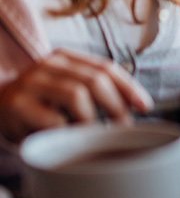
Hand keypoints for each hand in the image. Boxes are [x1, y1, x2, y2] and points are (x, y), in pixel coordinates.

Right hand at [0, 48, 152, 142]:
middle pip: (95, 80)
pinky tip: (68, 140)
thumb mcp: (67, 89)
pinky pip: (54, 120)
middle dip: (116, 106)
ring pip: (78, 96)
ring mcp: (31, 83)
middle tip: (123, 127)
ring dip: (92, 120)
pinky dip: (68, 132)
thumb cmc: (41, 104)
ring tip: (92, 135)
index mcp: (66, 57)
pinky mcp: (16, 105)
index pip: (106, 68)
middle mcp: (49, 65)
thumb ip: (94, 89)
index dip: (129, 87)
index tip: (145, 107)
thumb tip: (135, 106)